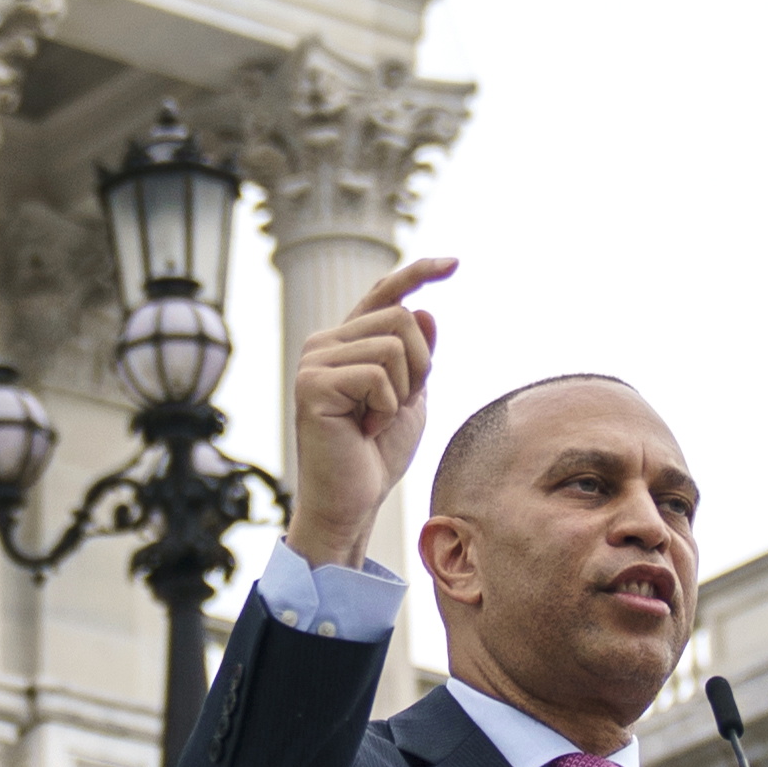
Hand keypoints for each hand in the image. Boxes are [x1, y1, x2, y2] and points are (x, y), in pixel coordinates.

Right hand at [280, 255, 450, 565]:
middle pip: (402, 318)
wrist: (353, 502)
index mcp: (347, 341)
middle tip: (400, 407)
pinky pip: (377, 375)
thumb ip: (417, 355)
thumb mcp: (411, 396)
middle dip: (421, 367)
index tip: (455, 264)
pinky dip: (386, 408)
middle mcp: (325, 342)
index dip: (418, 272)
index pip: (385, 292)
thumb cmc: (378, 454)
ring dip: (404, 390)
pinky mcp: (312, 384)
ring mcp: (314, 360)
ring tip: (378, 421)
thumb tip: (424, 310)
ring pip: (394, 344)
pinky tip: (365, 430)